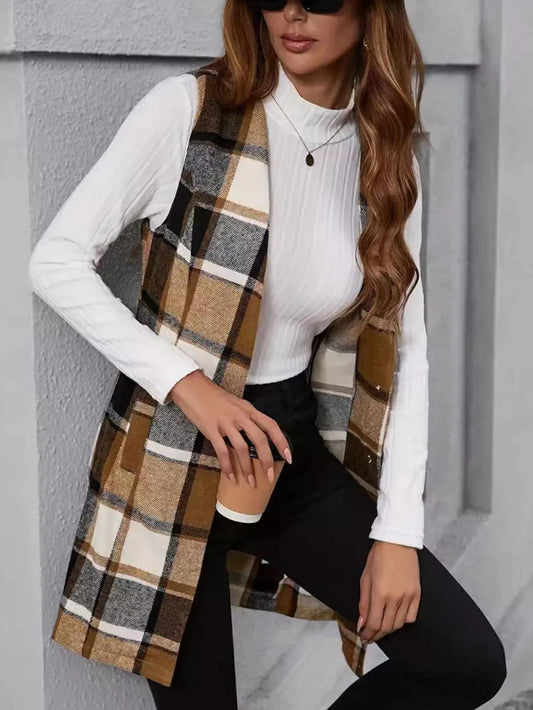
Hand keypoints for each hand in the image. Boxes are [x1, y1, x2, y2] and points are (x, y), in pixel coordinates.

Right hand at [169, 369, 291, 486]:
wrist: (192, 388)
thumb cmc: (214, 397)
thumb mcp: (236, 404)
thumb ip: (247, 418)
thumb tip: (257, 438)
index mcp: (249, 409)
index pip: (271, 425)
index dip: (281, 442)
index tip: (288, 457)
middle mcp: (240, 415)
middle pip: (260, 439)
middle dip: (267, 460)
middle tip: (269, 477)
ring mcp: (226, 422)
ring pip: (242, 448)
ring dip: (248, 468)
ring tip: (250, 482)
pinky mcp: (211, 429)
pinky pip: (222, 451)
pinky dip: (228, 466)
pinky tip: (231, 476)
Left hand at [357, 540, 420, 643]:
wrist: (397, 543)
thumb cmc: (378, 557)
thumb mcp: (365, 578)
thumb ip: (364, 603)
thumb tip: (362, 623)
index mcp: (380, 593)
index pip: (374, 623)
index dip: (368, 634)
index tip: (364, 637)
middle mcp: (395, 598)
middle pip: (386, 627)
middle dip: (376, 635)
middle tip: (370, 636)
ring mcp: (408, 597)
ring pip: (399, 624)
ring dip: (388, 629)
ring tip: (381, 628)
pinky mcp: (417, 594)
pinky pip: (411, 617)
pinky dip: (402, 621)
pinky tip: (395, 619)